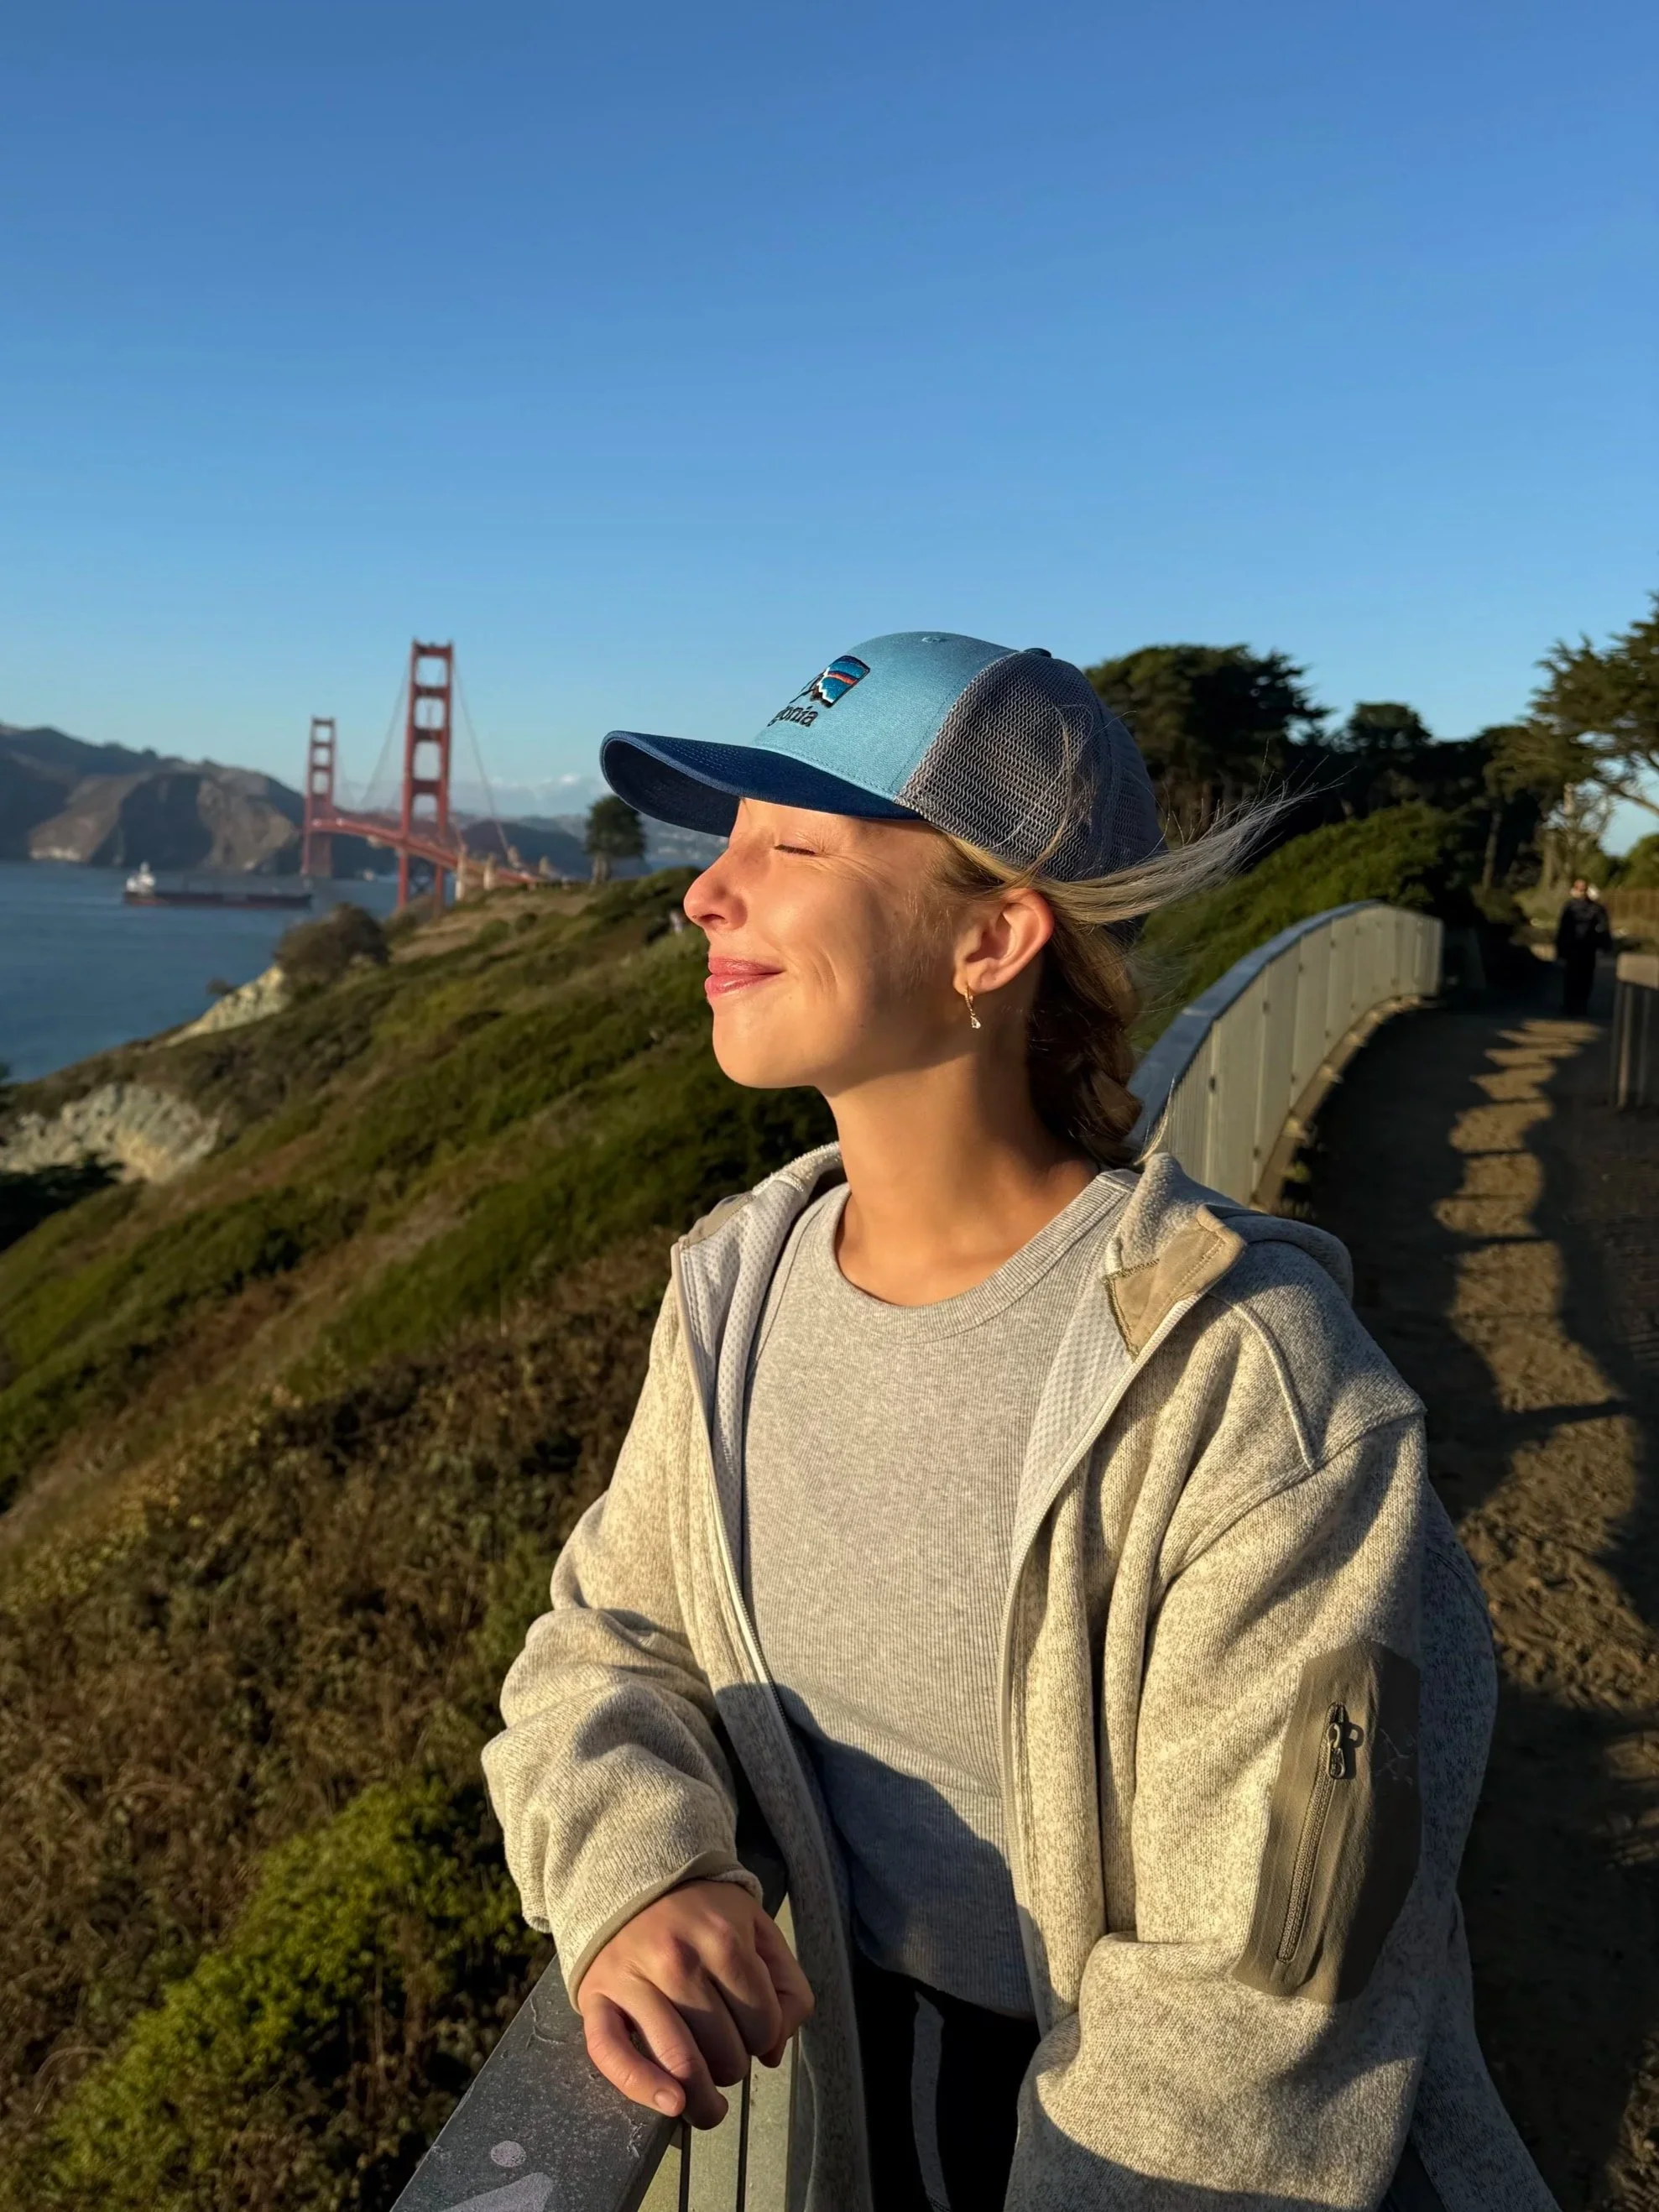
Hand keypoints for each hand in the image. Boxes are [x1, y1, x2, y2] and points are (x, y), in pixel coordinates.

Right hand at [577, 1879, 814, 2127]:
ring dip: (702, 2097)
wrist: (633, 1879)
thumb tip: (774, 2054)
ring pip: (679, 2061)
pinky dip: (641, 2087)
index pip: (762, 2024)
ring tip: (708, 2103)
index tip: (754, 2027)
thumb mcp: (759, 1930)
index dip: (766, 2036)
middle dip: (734, 2066)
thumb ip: (787, 1987)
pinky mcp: (595, 1996)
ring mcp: (632, 1978)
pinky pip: (611, 2052)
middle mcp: (676, 1959)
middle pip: (723, 2050)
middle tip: (728, 2053)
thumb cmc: (704, 1914)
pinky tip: (670, 2105)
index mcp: (723, 1939)